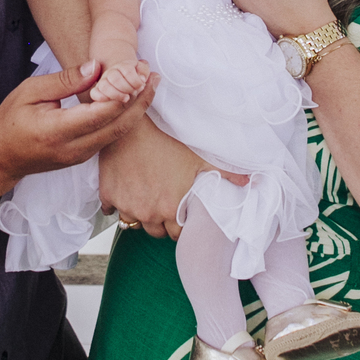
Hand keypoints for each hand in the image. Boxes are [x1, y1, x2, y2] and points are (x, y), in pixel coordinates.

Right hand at [0, 61, 152, 190]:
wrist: (0, 159)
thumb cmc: (10, 122)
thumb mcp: (30, 91)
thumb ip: (65, 81)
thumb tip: (97, 67)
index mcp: (58, 130)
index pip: (101, 112)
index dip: (124, 91)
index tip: (137, 69)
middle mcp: (74, 148)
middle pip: (118, 125)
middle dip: (140, 99)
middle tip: (153, 74)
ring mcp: (81, 156)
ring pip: (119, 133)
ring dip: (136, 108)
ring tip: (149, 83)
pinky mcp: (84, 156)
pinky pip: (111, 137)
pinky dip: (124, 117)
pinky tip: (132, 99)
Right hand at [98, 119, 248, 239]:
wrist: (132, 125)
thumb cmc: (168, 140)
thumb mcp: (198, 157)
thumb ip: (225, 173)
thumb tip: (250, 182)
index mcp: (172, 209)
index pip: (177, 234)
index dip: (180, 222)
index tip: (179, 210)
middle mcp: (148, 214)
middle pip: (156, 232)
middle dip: (161, 220)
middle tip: (163, 202)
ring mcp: (127, 206)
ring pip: (134, 223)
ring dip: (140, 213)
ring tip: (146, 195)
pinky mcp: (109, 197)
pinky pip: (111, 211)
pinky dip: (118, 203)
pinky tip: (126, 189)